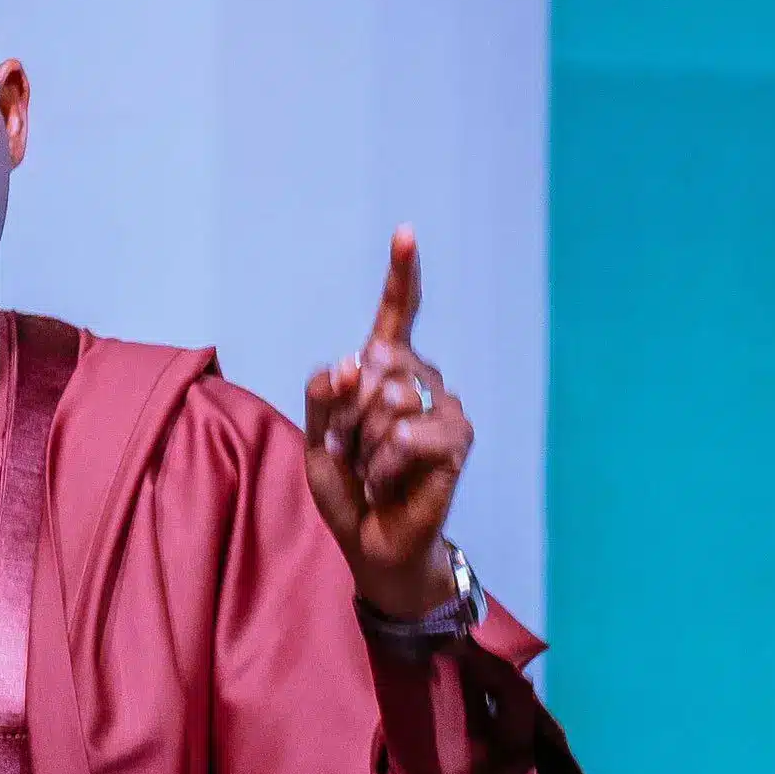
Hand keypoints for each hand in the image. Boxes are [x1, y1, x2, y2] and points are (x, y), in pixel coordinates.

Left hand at [303, 227, 473, 618]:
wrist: (370, 539)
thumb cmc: (347, 486)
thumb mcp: (317, 436)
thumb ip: (324, 392)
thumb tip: (355, 360)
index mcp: (385, 370)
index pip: (395, 315)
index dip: (401, 275)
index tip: (406, 233)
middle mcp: (420, 378)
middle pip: (374, 361)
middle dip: (348, 411)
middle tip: (353, 449)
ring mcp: (443, 406)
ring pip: (388, 398)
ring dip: (364, 443)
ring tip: (373, 469)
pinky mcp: (456, 439)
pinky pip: (405, 434)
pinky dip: (383, 464)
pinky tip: (389, 483)